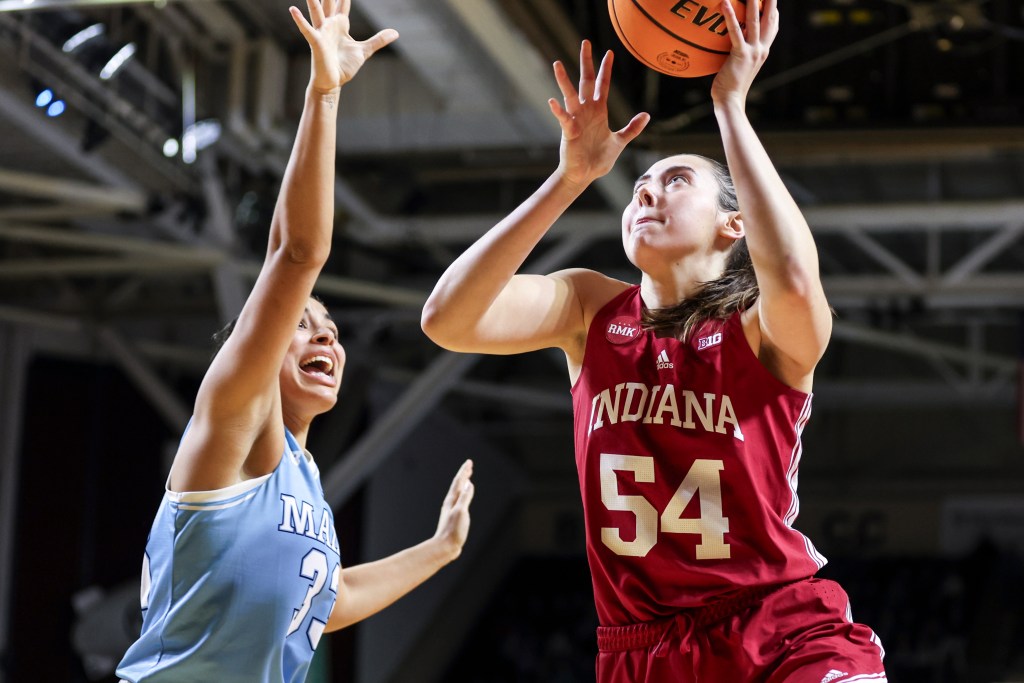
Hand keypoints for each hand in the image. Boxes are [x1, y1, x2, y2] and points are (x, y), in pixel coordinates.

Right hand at [290, 0, 398, 92]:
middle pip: (329, 2)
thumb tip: (395, 33)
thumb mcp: (364, 51)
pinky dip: (300, 21)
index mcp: (341, 25)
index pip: (343, 3)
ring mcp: (322, 33)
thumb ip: (378, 40)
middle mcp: (330, 25)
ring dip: (313, 0)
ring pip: (316, 11)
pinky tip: (293, 9)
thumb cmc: (344, 67)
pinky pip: (307, 30)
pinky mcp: (316, 43)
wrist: (333, 83)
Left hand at [433, 459, 474, 560]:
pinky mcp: (454, 517)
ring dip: (464, 483)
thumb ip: (465, 497)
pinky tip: (465, 497)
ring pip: (458, 492)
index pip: (459, 482)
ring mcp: (452, 509)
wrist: (444, 547)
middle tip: (469, 465)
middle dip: (464, 474)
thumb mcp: (461, 512)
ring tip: (468, 478)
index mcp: (452, 500)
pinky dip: (464, 494)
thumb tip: (469, 483)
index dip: (464, 471)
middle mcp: (451, 503)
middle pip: (458, 485)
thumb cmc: (453, 530)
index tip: (469, 462)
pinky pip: (460, 500)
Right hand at [548, 41, 648, 187]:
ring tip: (557, 64)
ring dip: (563, 80)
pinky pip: (563, 119)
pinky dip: (558, 111)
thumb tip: (646, 115)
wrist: (585, 175)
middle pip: (585, 81)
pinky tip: (553, 101)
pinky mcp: (569, 132)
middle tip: (585, 42)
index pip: (602, 84)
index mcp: (598, 111)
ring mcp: (576, 120)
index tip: (609, 53)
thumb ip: (632, 128)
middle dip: (586, 62)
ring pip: (570, 95)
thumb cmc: (599, 159)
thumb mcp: (620, 141)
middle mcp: (586, 111)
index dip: (605, 69)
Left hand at [711, 0, 778, 107]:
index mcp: (762, 52)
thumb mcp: (737, 68)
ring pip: (755, 21)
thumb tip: (728, 48)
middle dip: (770, 2)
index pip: (772, 28)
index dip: (774, 13)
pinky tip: (725, 4)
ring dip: (753, 2)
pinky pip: (735, 32)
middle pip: (769, 19)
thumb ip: (737, 55)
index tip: (773, 2)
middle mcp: (762, 49)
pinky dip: (730, 16)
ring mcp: (753, 51)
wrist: (730, 101)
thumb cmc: (729, 87)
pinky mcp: (741, 55)